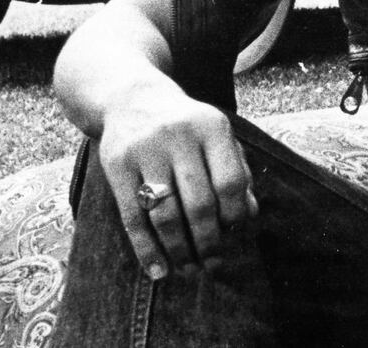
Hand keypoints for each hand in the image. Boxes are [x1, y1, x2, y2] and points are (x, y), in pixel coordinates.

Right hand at [96, 87, 257, 279]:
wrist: (132, 98)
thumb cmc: (186, 126)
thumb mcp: (216, 136)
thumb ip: (237, 170)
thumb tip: (250, 215)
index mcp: (211, 127)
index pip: (230, 182)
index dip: (235, 215)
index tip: (235, 235)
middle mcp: (179, 136)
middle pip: (199, 203)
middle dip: (208, 241)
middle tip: (213, 264)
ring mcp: (145, 150)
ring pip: (165, 214)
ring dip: (179, 249)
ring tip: (189, 269)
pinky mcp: (117, 165)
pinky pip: (133, 217)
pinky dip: (146, 249)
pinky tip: (158, 269)